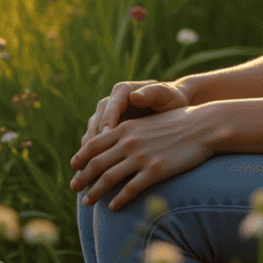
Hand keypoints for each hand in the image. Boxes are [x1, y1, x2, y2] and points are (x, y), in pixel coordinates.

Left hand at [69, 106, 211, 210]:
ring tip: (87, 202)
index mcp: (127, 127)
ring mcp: (142, 157)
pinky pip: (131, 189)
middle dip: (82, 177)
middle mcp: (130, 142)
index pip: (94, 144)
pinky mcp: (156, 171)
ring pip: (109, 178)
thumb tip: (115, 142)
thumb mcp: (149, 122)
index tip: (74, 167)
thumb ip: (130, 131)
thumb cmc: (178, 123)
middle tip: (74, 188)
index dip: (81, 157)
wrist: (204, 126)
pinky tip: (113, 207)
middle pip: (97, 163)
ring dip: (95, 192)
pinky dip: (118, 200)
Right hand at [74, 81, 190, 158]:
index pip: (109, 106)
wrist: (173, 107)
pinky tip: (95, 171)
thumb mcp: (165, 94)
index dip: (106, 121)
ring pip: (92, 133)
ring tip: (89, 168)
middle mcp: (111, 102)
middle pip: (96, 120)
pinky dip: (94, 156)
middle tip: (92, 156)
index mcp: (123, 91)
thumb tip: (135, 96)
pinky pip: (96, 143)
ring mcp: (108, 117)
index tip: (105, 136)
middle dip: (92, 140)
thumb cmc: (171, 99)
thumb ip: (152, 93)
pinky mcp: (108, 130)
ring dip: (89, 151)